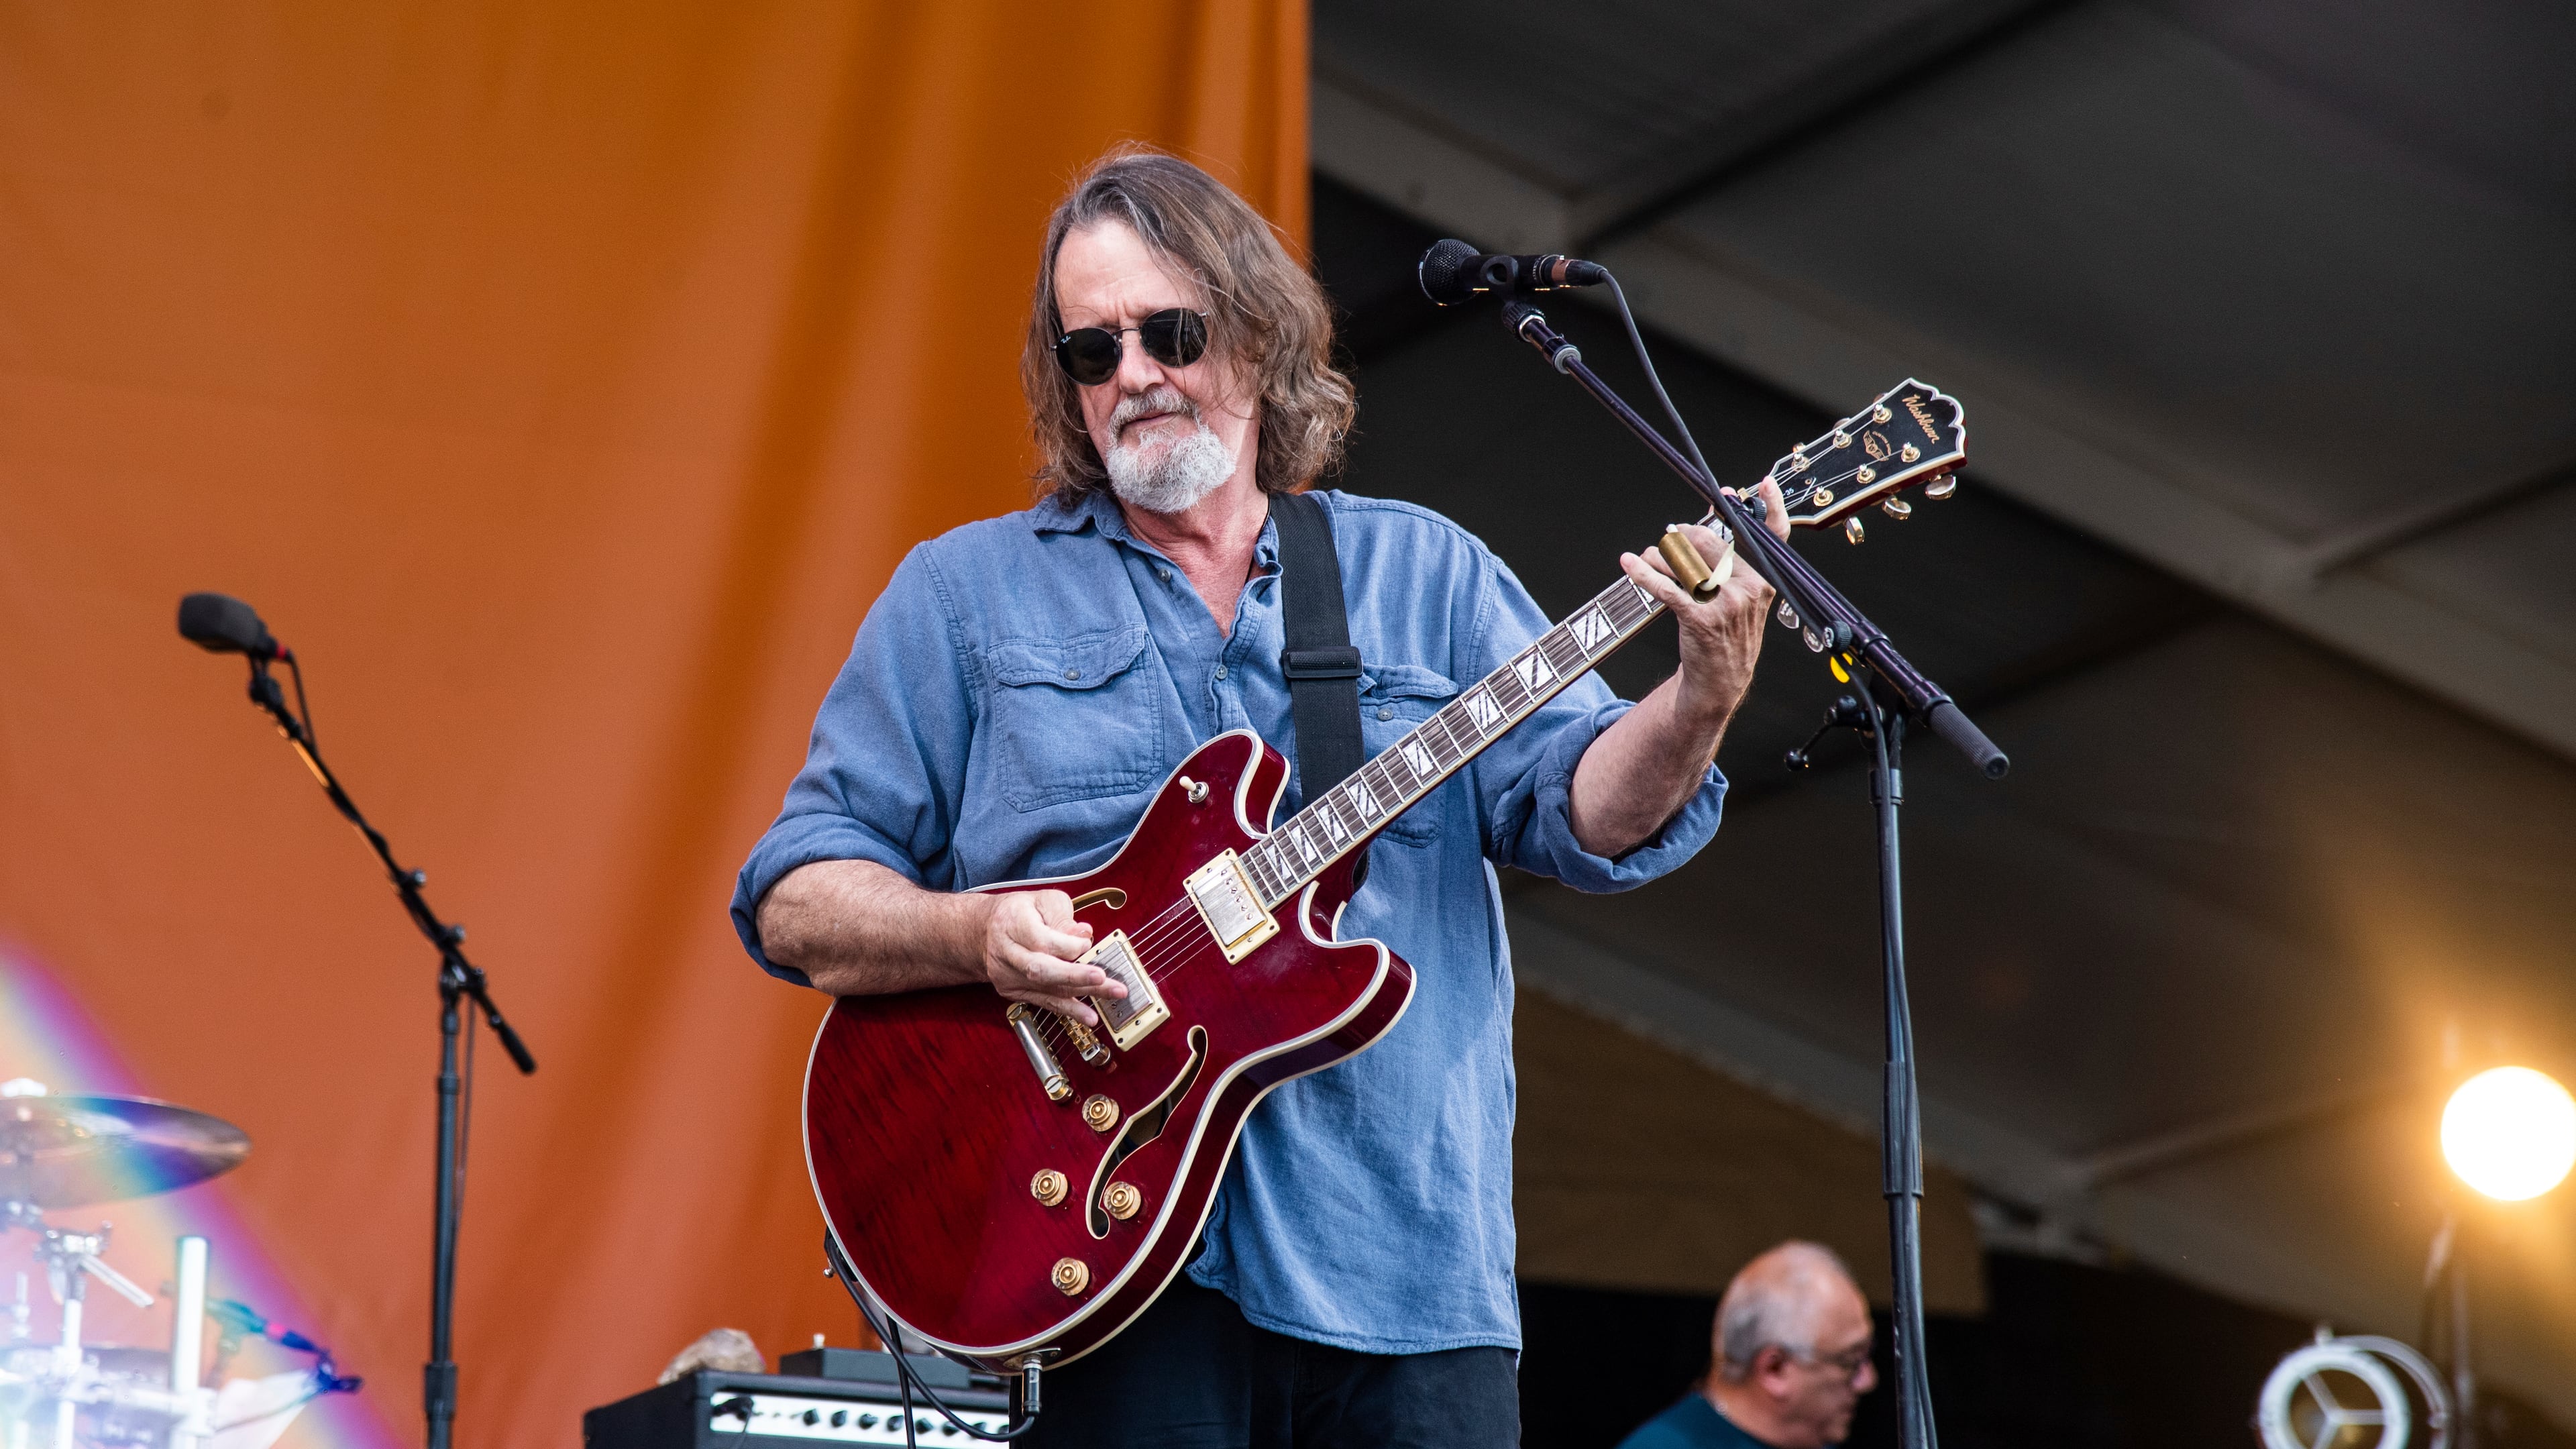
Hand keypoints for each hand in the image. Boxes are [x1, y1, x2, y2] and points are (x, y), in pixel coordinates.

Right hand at [979, 889, 1120, 1025]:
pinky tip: (1088, 1016)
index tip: (1086, 941)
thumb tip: (1083, 935)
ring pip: (1046, 989)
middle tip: (1103, 978)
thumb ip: (1063, 916)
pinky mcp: (1013, 992)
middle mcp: (1008, 953)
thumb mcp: (1042, 900)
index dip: (1069, 944)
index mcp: (1012, 923)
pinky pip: (1044, 1002)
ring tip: (1109, 995)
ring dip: (1081, 995)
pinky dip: (1068, 1009)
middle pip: (1041, 969)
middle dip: (1076, 976)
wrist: (984, 931)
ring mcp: (1008, 976)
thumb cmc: (1017, 913)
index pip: (1042, 940)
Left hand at [1619, 479, 1787, 731]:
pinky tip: (1630, 564)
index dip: (1767, 507)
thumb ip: (1732, 561)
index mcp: (1765, 579)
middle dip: (1679, 536)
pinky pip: (1667, 587)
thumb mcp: (1743, 597)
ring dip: (1657, 557)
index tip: (1753, 486)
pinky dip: (1644, 573)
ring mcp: (1726, 605)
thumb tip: (1710, 520)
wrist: (1721, 680)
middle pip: (1708, 541)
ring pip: (1683, 562)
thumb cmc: (1728, 633)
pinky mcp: (1700, 619)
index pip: (1773, 537)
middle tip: (1667, 541)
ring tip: (1648, 560)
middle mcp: (1749, 588)